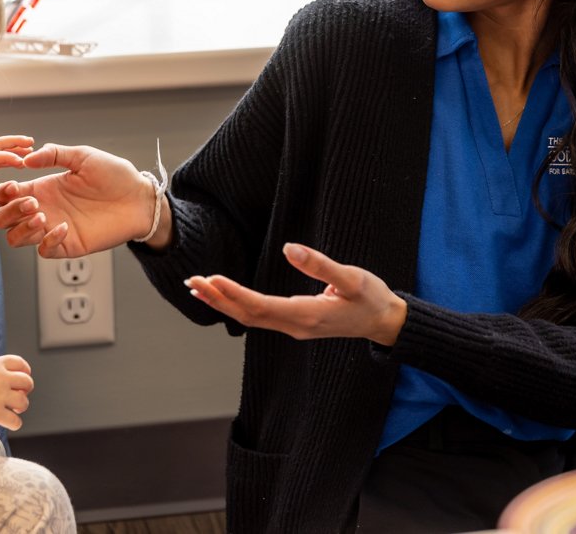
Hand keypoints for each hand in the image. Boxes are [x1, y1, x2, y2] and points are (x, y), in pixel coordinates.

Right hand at [0, 144, 159, 257]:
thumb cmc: (115, 175)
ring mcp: (54, 228)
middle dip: (10, 211)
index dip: (3, 193)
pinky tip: (65, 227)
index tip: (15, 187)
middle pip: (4, 219)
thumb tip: (27, 159)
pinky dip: (48, 241)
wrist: (139, 198)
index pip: (7, 195)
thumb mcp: (83, 157)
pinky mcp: (69, 244)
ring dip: (22, 228)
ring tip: (43, 216)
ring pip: (17, 238)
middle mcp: (45, 208)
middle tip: (32, 203)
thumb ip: (54, 154)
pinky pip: (44, 251)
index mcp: (44, 187)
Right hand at [0, 354, 33, 430]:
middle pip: (27, 382)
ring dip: (21, 407)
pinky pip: (15, 421)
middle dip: (25, 390)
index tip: (23, 377)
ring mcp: (0, 396)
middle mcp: (1, 378)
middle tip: (18, 395)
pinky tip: (9, 423)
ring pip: (24, 402)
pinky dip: (15, 424)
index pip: (20, 363)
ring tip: (14, 410)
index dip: (25, 371)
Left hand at [185, 243, 407, 346]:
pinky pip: (260, 317)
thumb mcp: (352, 278)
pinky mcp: (296, 322)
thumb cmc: (371, 298)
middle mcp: (295, 325)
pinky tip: (225, 297)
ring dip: (224, 303)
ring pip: (251, 319)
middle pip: (247, 316)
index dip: (234, 293)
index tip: (212, 278)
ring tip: (199, 288)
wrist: (384, 321)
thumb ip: (320, 264)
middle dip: (218, 299)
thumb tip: (289, 248)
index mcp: (307, 314)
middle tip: (192, 281)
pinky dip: (238, 306)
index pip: (260, 306)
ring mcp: (294, 326)